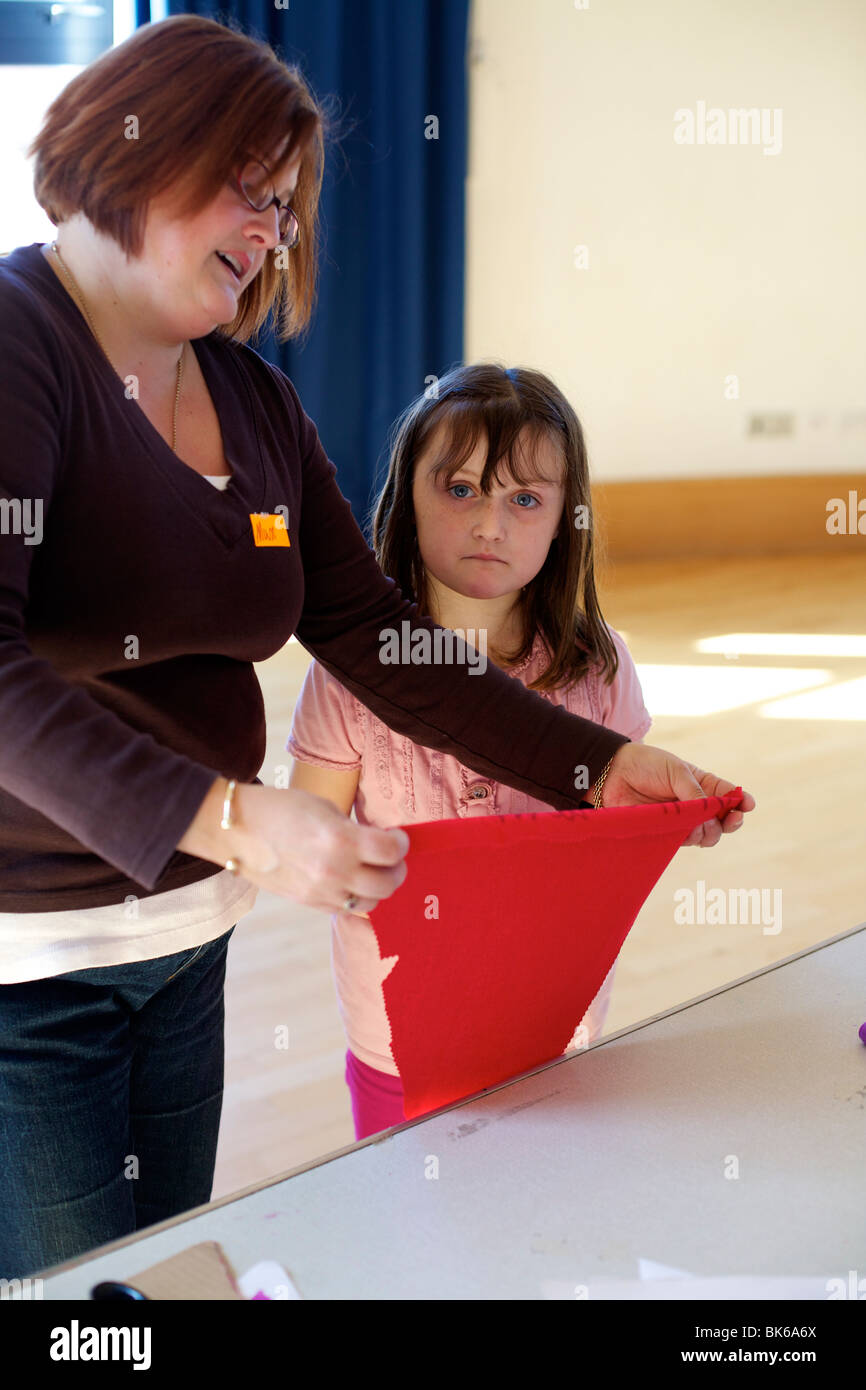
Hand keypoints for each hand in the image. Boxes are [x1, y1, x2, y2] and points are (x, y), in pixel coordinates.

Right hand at [178, 780, 408, 915]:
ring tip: (373, 871)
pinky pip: (346, 908)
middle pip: (387, 884)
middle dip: (396, 869)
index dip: (402, 844)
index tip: (398, 838)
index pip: (391, 852)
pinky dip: (355, 896)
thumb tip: (378, 844)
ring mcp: (321, 892)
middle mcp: (334, 871)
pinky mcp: (309, 903)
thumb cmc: (281, 809)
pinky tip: (350, 881)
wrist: (238, 830)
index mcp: (341, 840)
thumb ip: (355, 831)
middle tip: (392, 858)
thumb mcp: (325, 809)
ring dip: (378, 887)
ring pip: (370, 903)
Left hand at [590, 743, 754, 847]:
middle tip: (728, 819)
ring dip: (708, 832)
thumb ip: (695, 793)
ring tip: (698, 823)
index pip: (729, 797)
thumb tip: (712, 813)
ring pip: (706, 836)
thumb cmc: (646, 765)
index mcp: (703, 785)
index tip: (747, 805)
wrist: (614, 773)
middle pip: (723, 823)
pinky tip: (685, 831)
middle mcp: (695, 806)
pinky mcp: (664, 833)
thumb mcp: (677, 771)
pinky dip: (688, 838)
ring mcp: (681, 821)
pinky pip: (683, 842)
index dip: (742, 803)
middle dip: (730, 823)